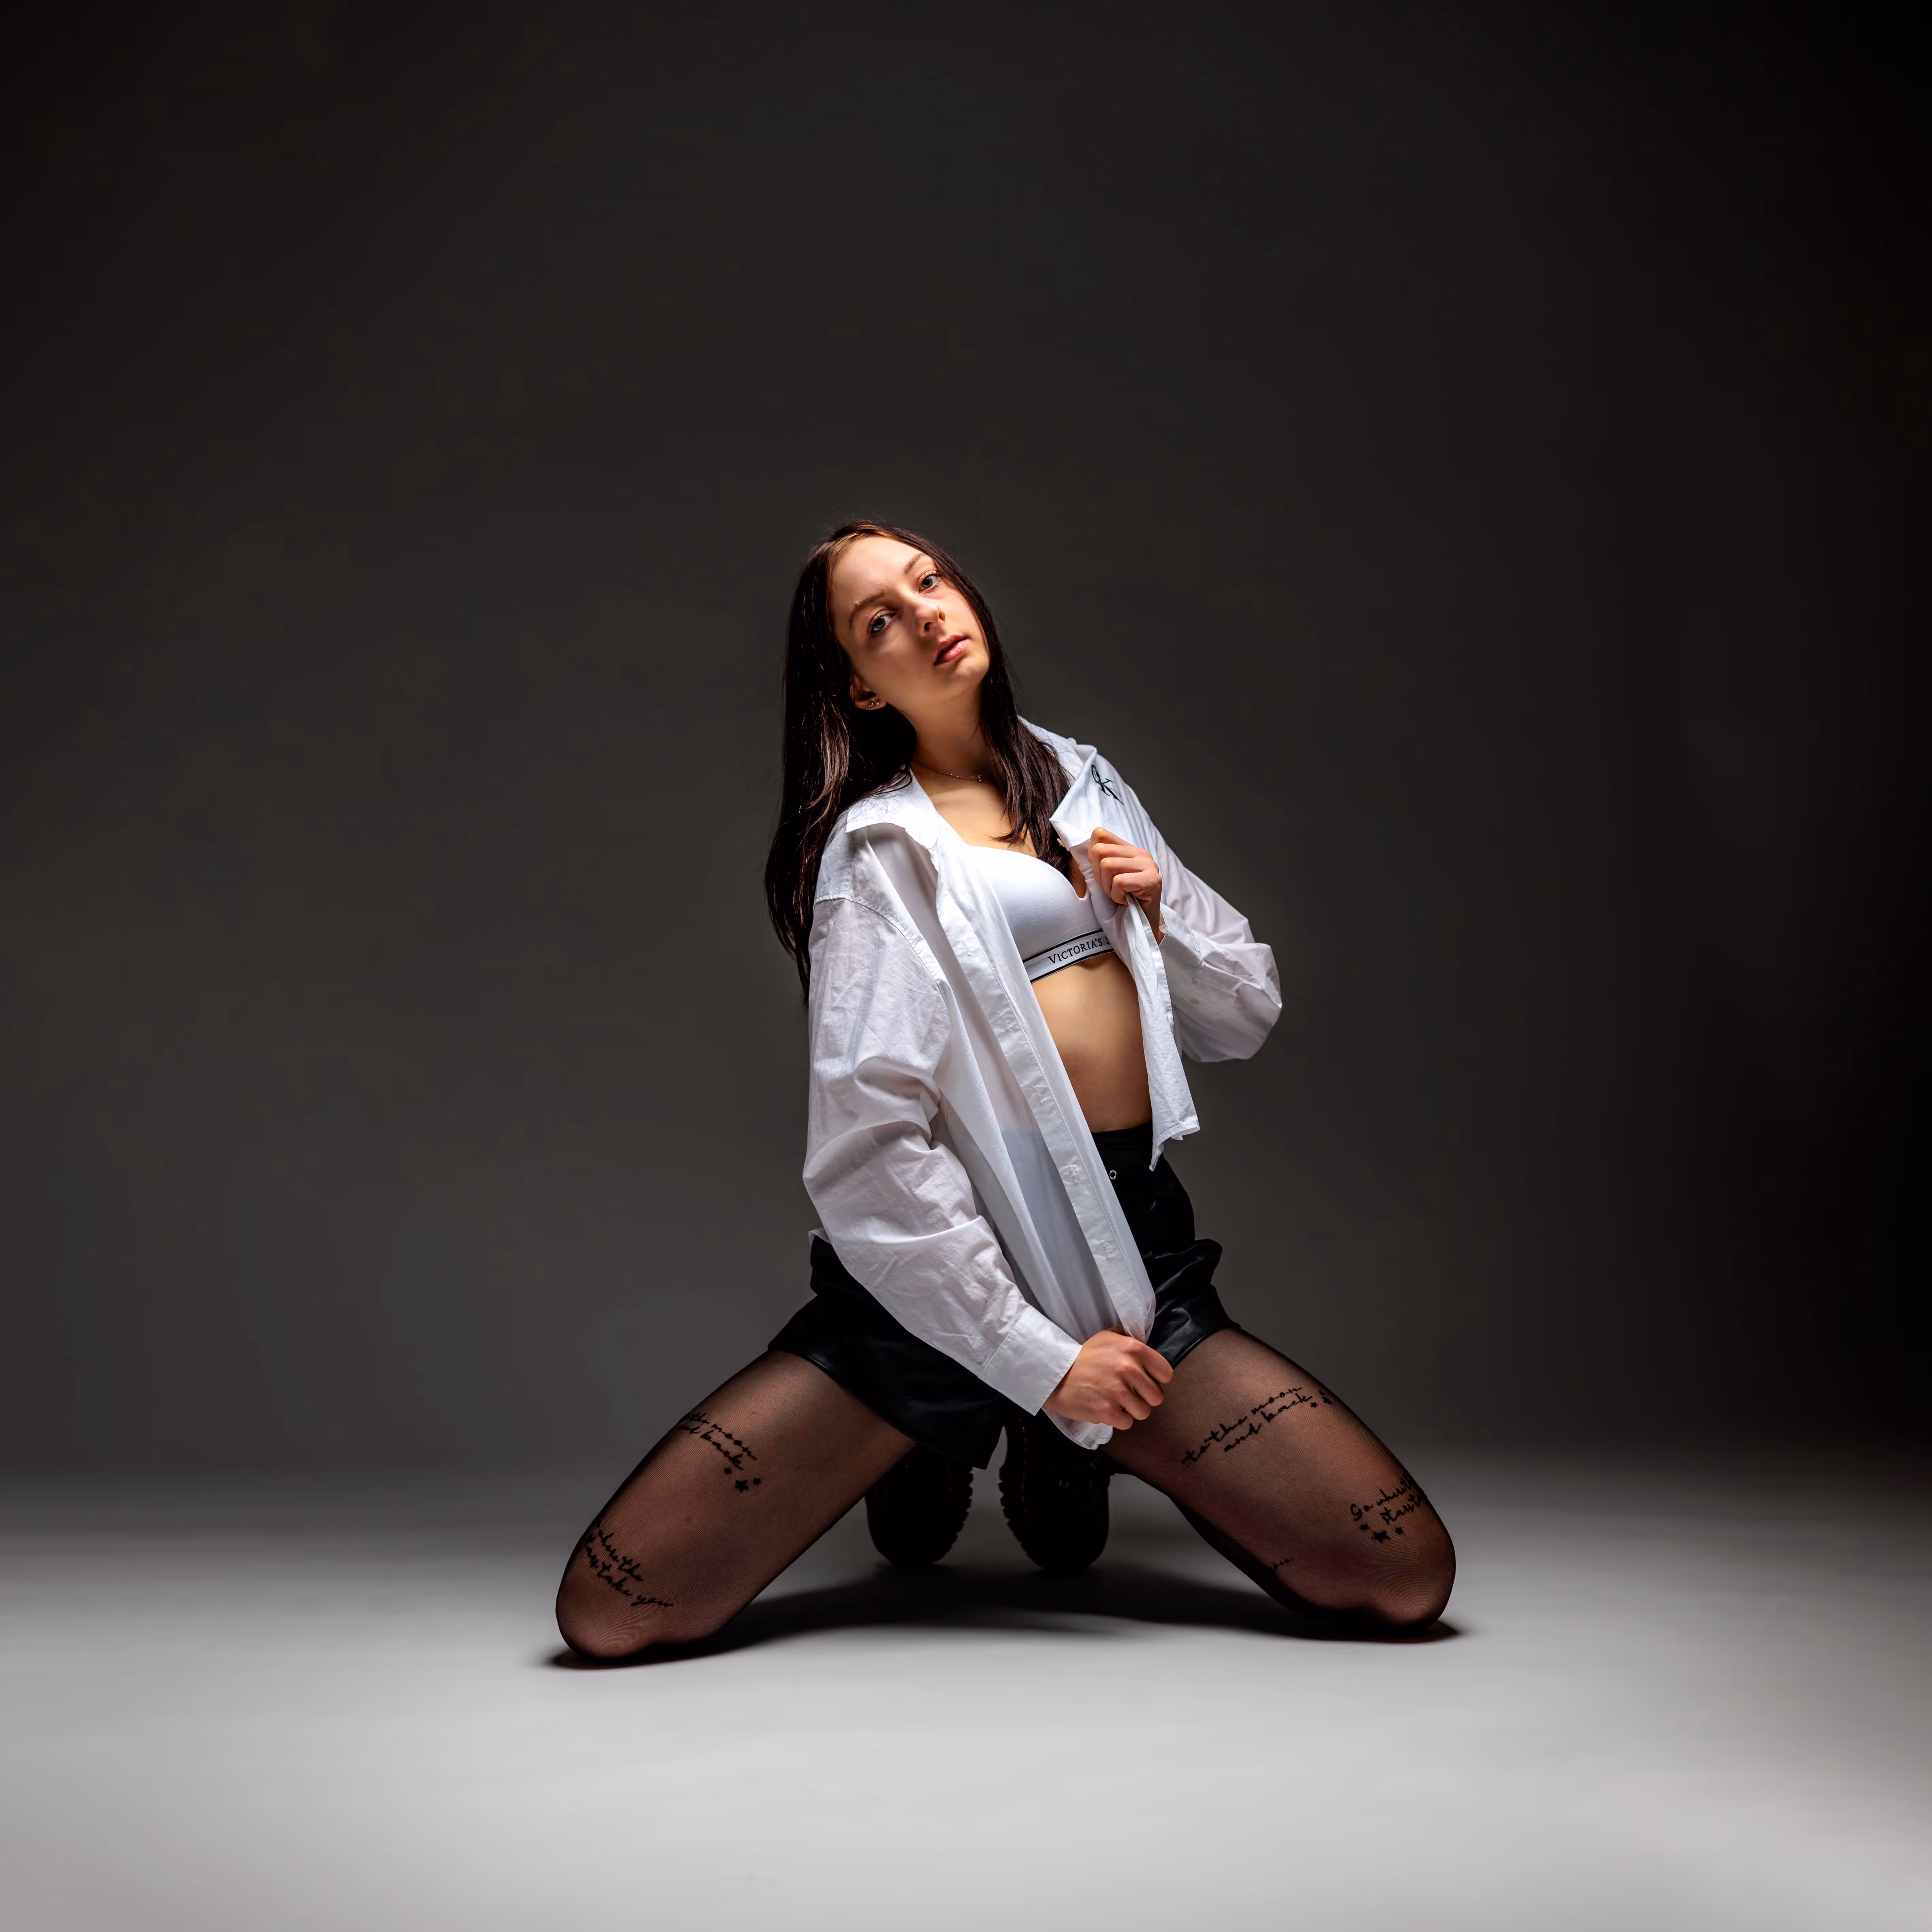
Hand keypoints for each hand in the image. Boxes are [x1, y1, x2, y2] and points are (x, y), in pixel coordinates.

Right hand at [1043, 1330, 1174, 1428]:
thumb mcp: (1106, 1337)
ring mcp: (1118, 1392)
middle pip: (1157, 1396)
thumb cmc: (1083, 1356)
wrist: (1056, 1374)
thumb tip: (1145, 1339)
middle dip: (1143, 1396)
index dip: (1155, 1379)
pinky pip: (1127, 1423)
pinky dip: (1118, 1419)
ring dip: (1131, 1409)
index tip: (1143, 1380)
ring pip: (1144, 1412)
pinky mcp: (1107, 1411)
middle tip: (1127, 1392)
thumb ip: (1128, 1337)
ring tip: (1116, 1400)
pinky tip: (1106, 1407)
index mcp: (1134, 1349)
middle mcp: (1129, 1369)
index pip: (1166, 1373)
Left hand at [1087, 826, 1163, 940]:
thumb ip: (1097, 861)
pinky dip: (1117, 897)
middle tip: (1112, 889)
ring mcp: (1149, 865)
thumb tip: (1073, 846)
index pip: (1099, 834)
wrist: (1142, 927)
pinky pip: (1119, 882)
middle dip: (1099, 875)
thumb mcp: (1105, 878)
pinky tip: (1127, 901)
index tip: (1101, 874)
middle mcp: (1141, 853)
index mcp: (1129, 850)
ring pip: (1108, 865)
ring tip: (1120, 895)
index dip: (1092, 856)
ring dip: (1108, 888)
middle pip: (1100, 850)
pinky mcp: (1152, 880)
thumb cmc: (1121, 904)